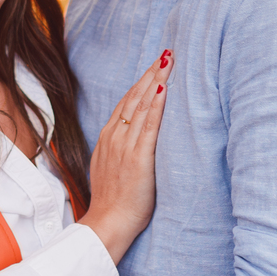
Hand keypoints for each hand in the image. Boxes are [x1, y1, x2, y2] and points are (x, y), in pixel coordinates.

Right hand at [79, 49, 170, 262]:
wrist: (107, 222)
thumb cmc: (113, 200)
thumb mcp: (110, 166)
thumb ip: (119, 148)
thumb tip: (131, 137)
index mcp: (109, 137)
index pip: (127, 101)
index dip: (142, 81)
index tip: (155, 65)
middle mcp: (115, 136)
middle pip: (135, 97)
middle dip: (152, 73)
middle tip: (167, 53)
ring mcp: (125, 146)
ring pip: (142, 106)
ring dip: (156, 81)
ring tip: (169, 62)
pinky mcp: (138, 158)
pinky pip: (149, 126)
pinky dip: (156, 106)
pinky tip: (164, 90)